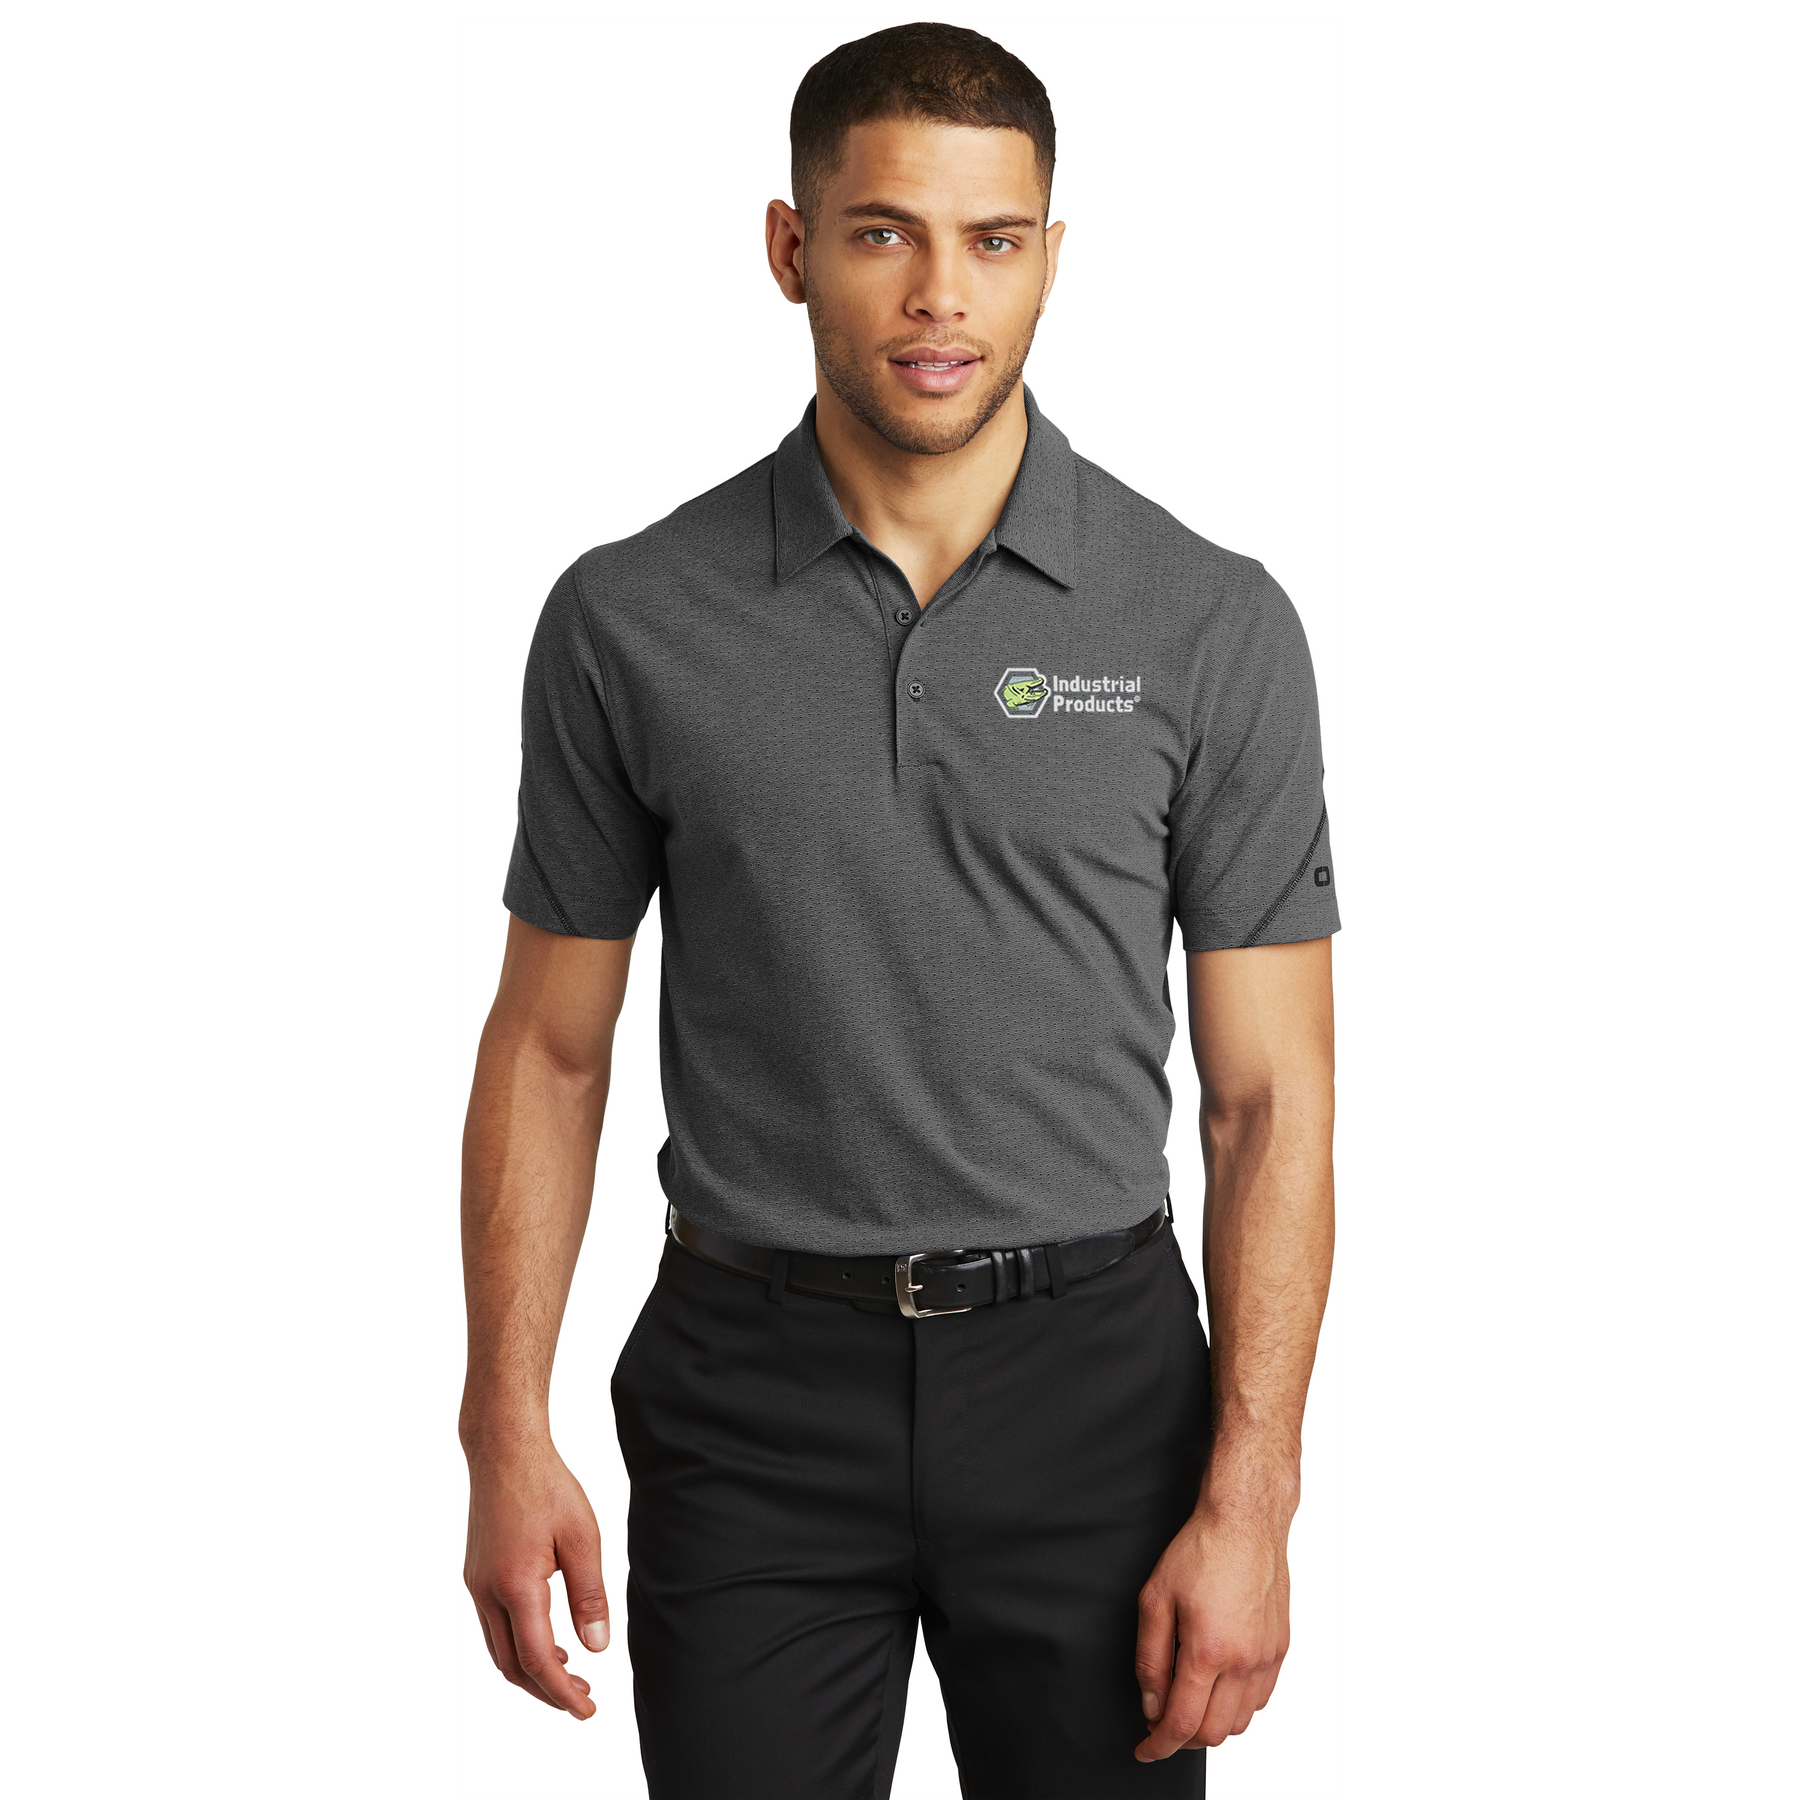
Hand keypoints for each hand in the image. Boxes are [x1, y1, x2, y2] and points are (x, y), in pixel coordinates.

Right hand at [463, 1436, 608, 1718]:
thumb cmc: (546, 1486)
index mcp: (516, 1585)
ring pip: (498, 1650)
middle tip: (582, 1699)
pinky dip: (517, 1645)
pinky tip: (546, 1637)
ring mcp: (476, 1584)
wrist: (504, 1451)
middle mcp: (487, 1591)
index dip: (562, 1693)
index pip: (536, 1660)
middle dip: (546, 1691)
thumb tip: (595, 1648)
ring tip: (568, 1673)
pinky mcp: (475, 1574)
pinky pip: (493, 1627)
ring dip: (530, 1670)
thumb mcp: (583, 1537)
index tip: (586, 1710)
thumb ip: (589, 1595)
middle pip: (511, 1666)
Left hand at [1133, 1478, 1293, 1759]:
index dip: (1158, 1745)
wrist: (1245, 1522)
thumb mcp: (1155, 1599)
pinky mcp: (1280, 1648)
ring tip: (1189, 1703)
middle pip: (1214, 1732)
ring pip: (1241, 1722)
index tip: (1145, 1749)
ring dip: (1212, 1725)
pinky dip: (1238, 1707)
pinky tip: (1219, 1686)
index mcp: (1208, 1651)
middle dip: (1183, 1738)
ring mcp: (1266, 1657)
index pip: (1182, 1723)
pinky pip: (1261, 1699)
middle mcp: (1243, 1662)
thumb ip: (1150, 1658)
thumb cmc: (1201, 1551)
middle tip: (1161, 1722)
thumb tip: (1151, 1702)